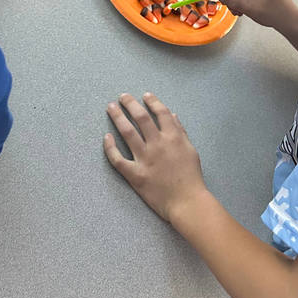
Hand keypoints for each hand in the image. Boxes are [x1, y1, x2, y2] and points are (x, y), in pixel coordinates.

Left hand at [104, 93, 208, 223]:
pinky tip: (106, 137)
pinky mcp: (135, 174)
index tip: (145, 95)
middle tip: (122, 96)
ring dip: (118, 117)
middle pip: (141, 118)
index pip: (161, 113)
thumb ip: (180, 132)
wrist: (187, 202)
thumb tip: (172, 115)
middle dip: (130, 104)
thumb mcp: (190, 150)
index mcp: (173, 137)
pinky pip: (118, 159)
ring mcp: (145, 159)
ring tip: (111, 107)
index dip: (152, 101)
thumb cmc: (191, 177)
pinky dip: (110, 147)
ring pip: (127, 132)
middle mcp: (158, 144)